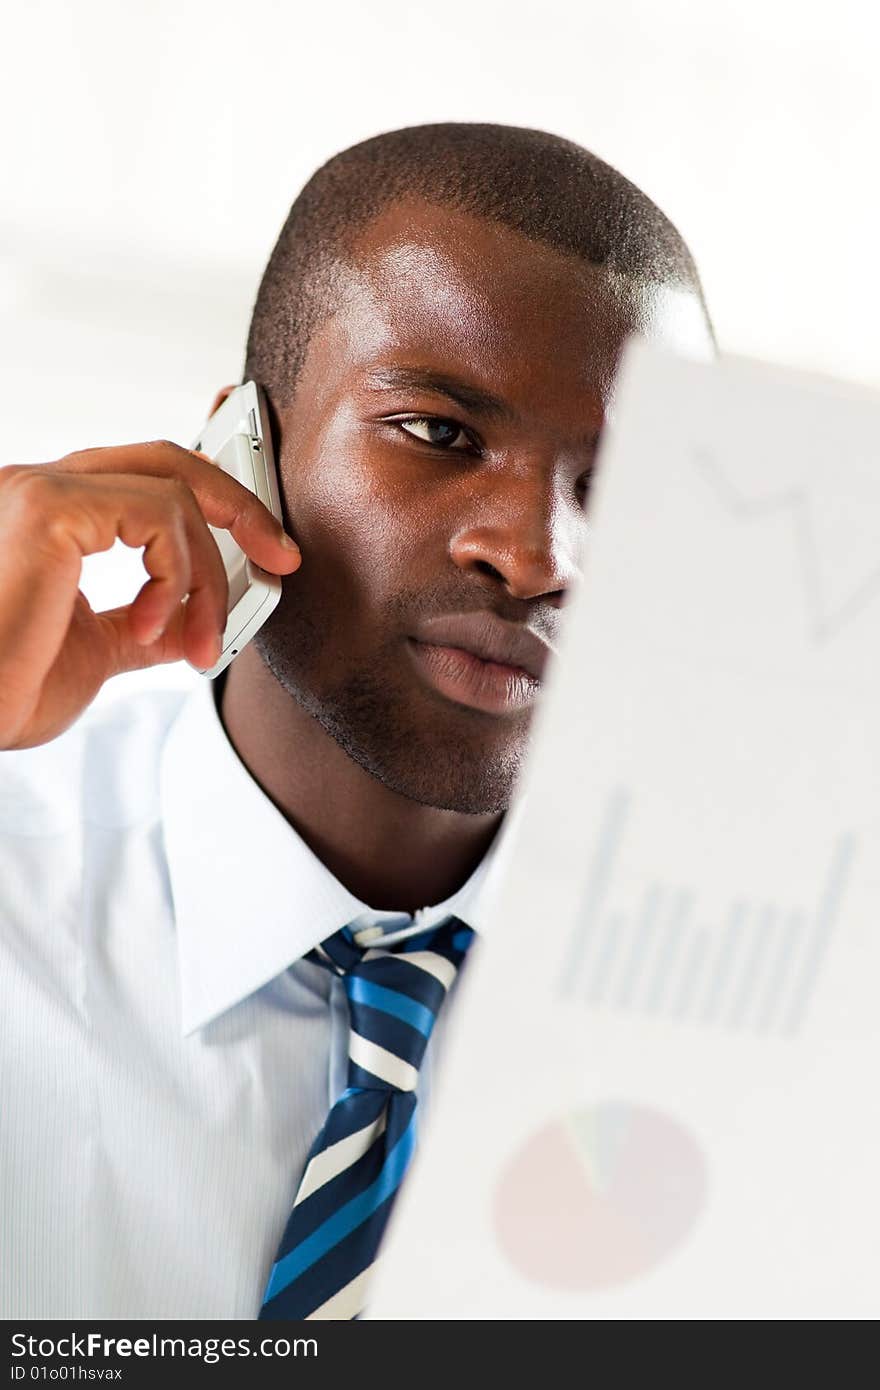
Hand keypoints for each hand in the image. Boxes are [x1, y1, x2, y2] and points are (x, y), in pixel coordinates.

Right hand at [0, 440, 300, 749]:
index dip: (213, 495)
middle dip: (240, 506)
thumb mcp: (95, 654)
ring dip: (207, 578)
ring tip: (197, 641)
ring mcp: (38, 491)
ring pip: (174, 493)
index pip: (143, 476)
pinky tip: (150, 626)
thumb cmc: (3, 691)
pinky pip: (158, 514)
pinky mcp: (48, 508)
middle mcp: (37, 489)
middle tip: (280, 557)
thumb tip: (190, 624)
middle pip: (168, 460)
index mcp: (45, 517)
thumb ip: (143, 628)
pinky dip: (177, 576)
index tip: (263, 545)